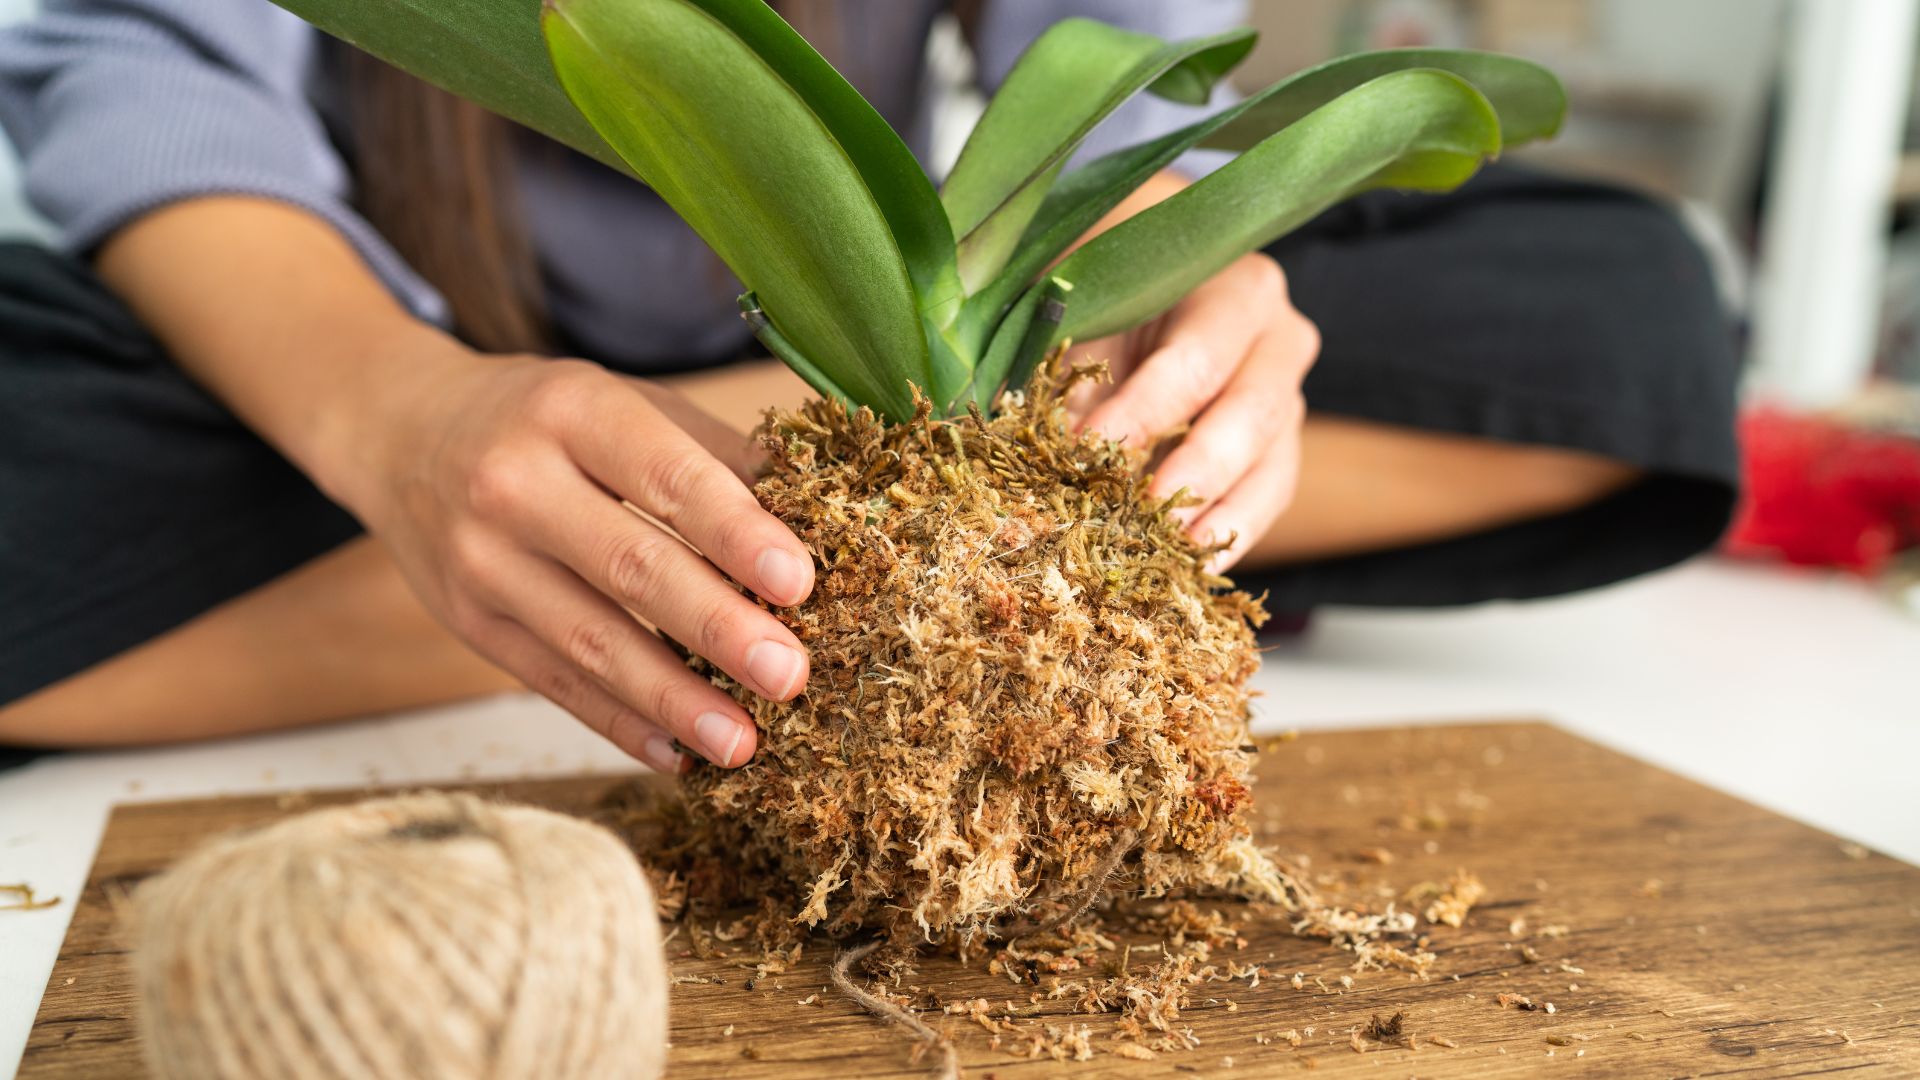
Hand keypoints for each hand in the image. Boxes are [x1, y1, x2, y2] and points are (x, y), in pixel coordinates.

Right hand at [343, 343, 812, 773]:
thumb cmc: (545, 417)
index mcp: (572, 410)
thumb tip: (822, 513)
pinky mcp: (468, 621)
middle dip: (717, 628)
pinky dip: (618, 722)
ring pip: (589, 641)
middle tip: (790, 674)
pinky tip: (676, 754)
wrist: (398, 430)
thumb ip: (714, 454)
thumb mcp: (621, 400)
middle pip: (630, 566)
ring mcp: (481, 560)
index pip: (666, 476)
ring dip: (673, 698)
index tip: (799, 581)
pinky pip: (553, 681)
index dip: (735, 532)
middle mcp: (515, 483)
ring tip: (743, 741)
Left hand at [1070, 252, 1318, 569]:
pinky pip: (1268, 498)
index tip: (1090, 452)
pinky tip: (1192, 569)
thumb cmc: (1109, 303)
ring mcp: (1288, 397)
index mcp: (1233, 289)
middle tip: (1145, 517)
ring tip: (1172, 556)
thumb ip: (1074, 372)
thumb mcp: (1087, 318)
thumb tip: (1050, 446)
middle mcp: (1278, 339)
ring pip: (1271, 466)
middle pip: (1250, 414)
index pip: (1195, 359)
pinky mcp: (1280, 449)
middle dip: (1194, 473)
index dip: (1143, 411)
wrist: (1141, 306)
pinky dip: (1230, 536)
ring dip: (1219, 517)